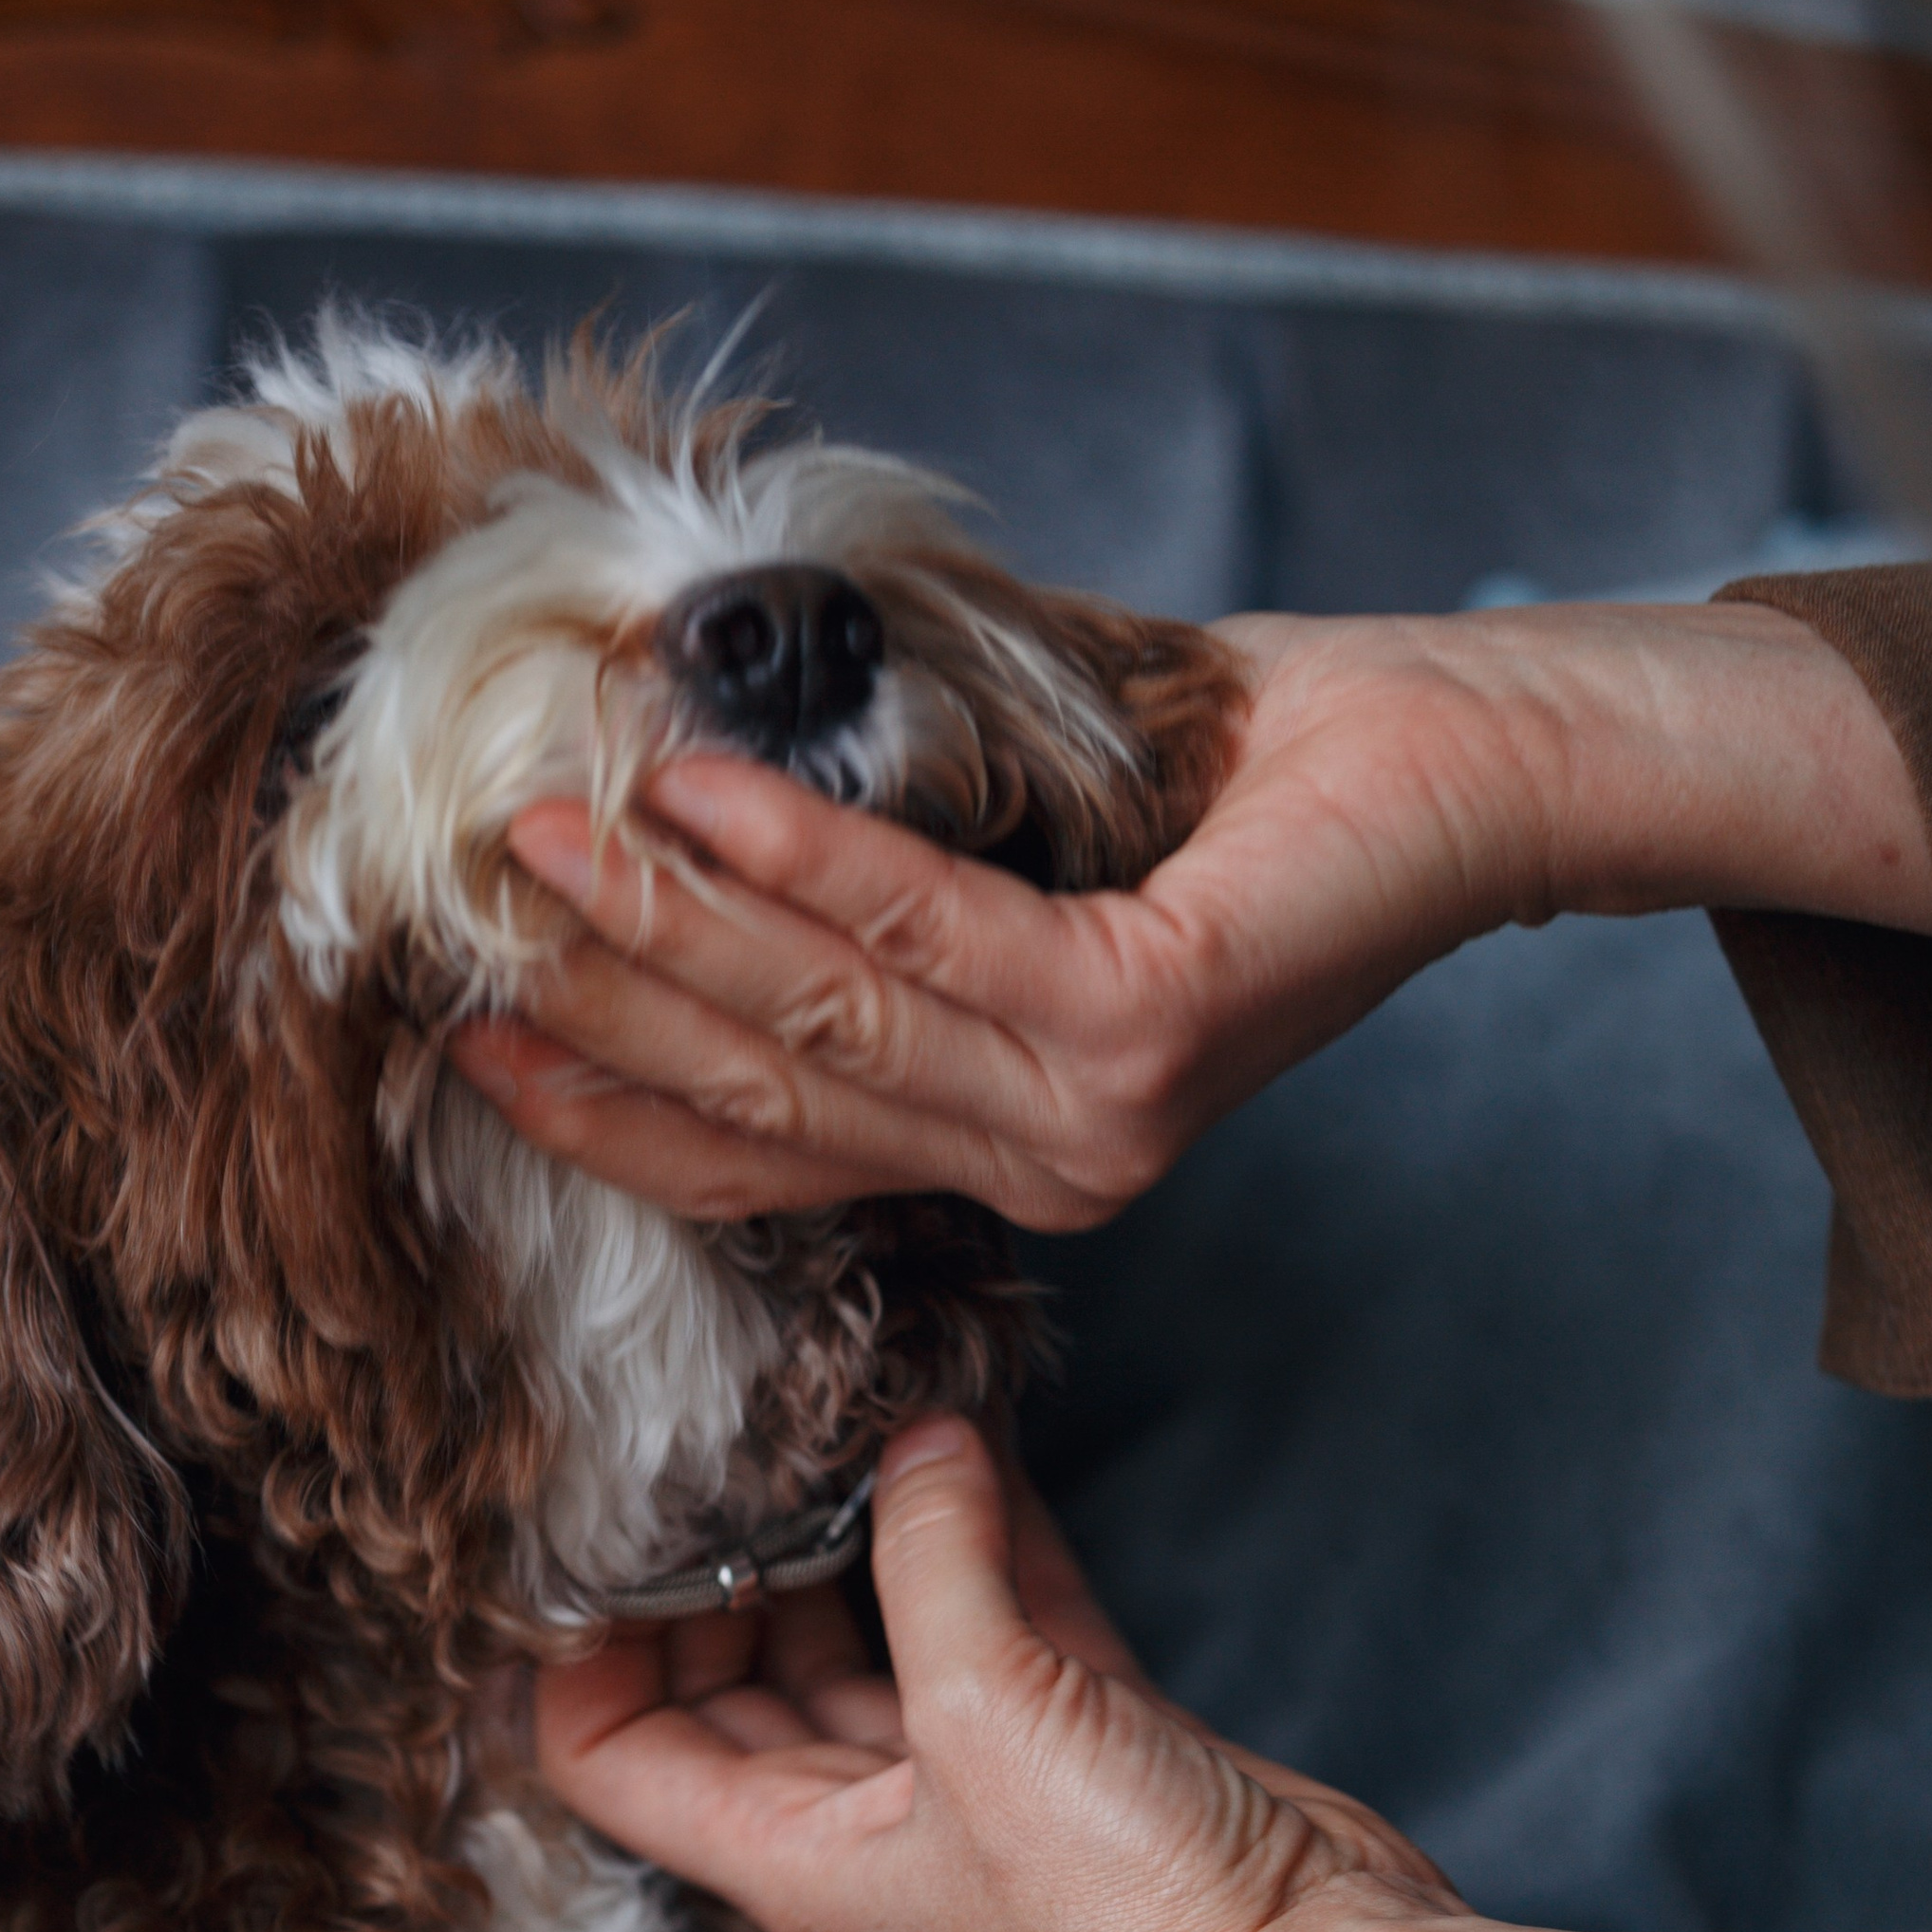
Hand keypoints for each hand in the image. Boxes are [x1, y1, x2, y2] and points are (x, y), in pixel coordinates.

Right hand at [456, 599, 1931, 1227]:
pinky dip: (800, 856)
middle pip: (768, 1098)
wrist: (1462, 764)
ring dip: (665, 922)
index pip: (764, 1155)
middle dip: (600, 1000)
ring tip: (541, 826)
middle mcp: (1044, 1168)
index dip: (608, 1103)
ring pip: (824, 1028)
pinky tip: (697, 785)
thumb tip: (658, 795)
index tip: (469, 1034)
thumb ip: (869, 892)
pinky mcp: (1148, 1031)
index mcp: (1004, 1146)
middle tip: (468, 895)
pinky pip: (929, 940)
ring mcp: (1095, 1122)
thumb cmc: (1238, 785)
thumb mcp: (1021, 863)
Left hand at [534, 1413, 1462, 1931]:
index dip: (578, 1647)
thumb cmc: (1128, 1917)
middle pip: (733, 1680)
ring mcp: (973, 1785)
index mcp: (786, 1853)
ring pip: (871, 1637)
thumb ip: (934, 1555)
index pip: (609, 1750)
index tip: (592, 1521)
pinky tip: (973, 1432)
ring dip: (857, 1533)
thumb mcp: (987, 1711)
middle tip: (726, 1432)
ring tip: (841, 1409)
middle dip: (724, 1562)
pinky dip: (986, 1531)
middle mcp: (859, 1826)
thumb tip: (917, 1437)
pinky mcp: (1082, 1744)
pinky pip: (1001, 1615)